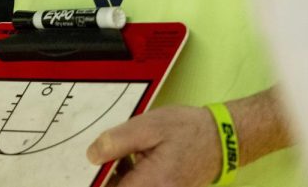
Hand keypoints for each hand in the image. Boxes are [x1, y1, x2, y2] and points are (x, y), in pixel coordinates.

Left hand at [88, 105, 219, 186]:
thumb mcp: (148, 126)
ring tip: (118, 152)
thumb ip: (117, 141)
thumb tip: (91, 156)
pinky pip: (138, 185)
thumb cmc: (187, 130)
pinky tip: (130, 157)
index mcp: (152, 183)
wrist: (221, 138)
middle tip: (100, 154)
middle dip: (105, 176)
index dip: (95, 180)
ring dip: (116, 175)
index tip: (86, 167)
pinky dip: (129, 175)